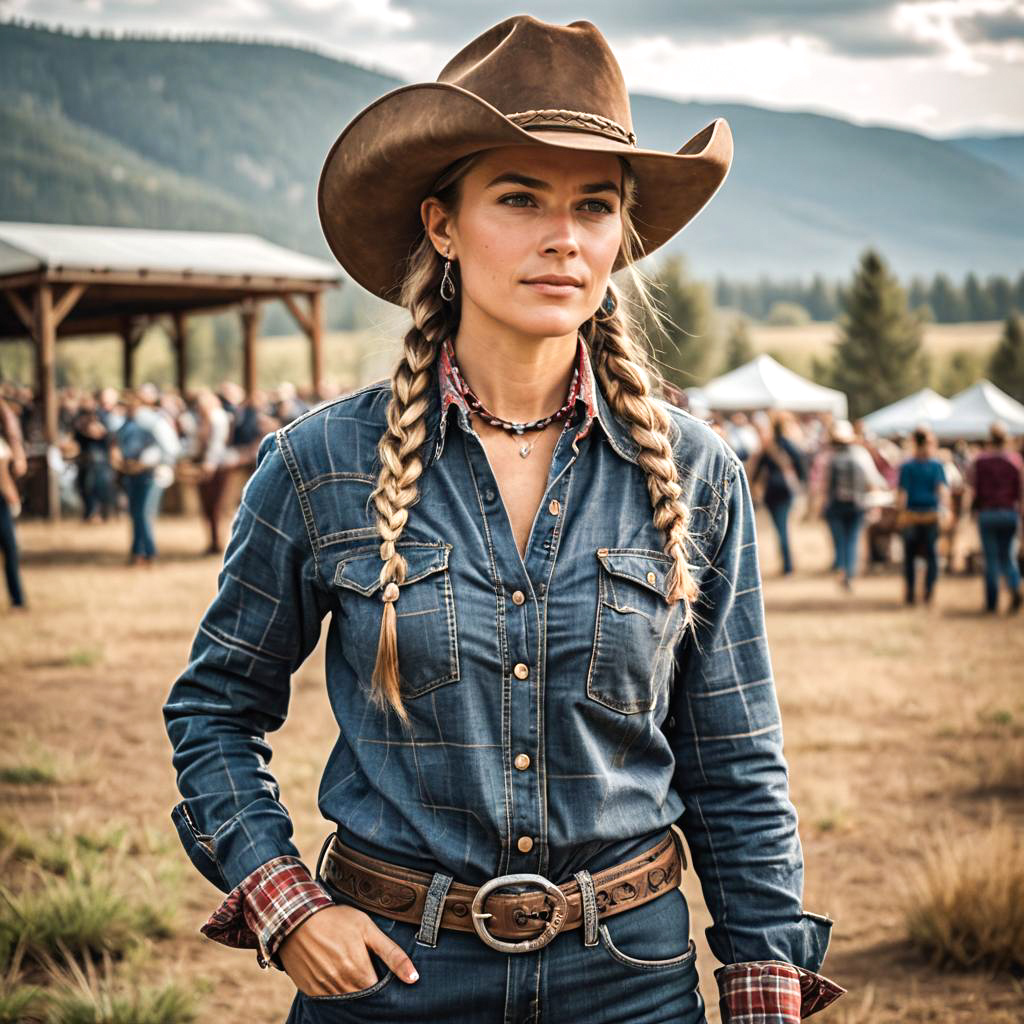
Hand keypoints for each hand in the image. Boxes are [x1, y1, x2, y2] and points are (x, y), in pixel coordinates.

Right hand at [277, 903, 418, 996]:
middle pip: (362, 998)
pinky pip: (328, 1000)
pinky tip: (336, 974)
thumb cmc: (336, 919)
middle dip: (368, 989)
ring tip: (351, 971)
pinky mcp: (310, 990)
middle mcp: (341, 985)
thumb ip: (392, 954)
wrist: (297, 916)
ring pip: (345, 1000)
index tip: (383, 975)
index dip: (383, 986)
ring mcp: (324, 989)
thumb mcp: (367, 929)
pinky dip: (335, 991)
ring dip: (351, 990)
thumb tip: (413, 977)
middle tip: (366, 970)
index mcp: (358, 971)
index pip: (378, 993)